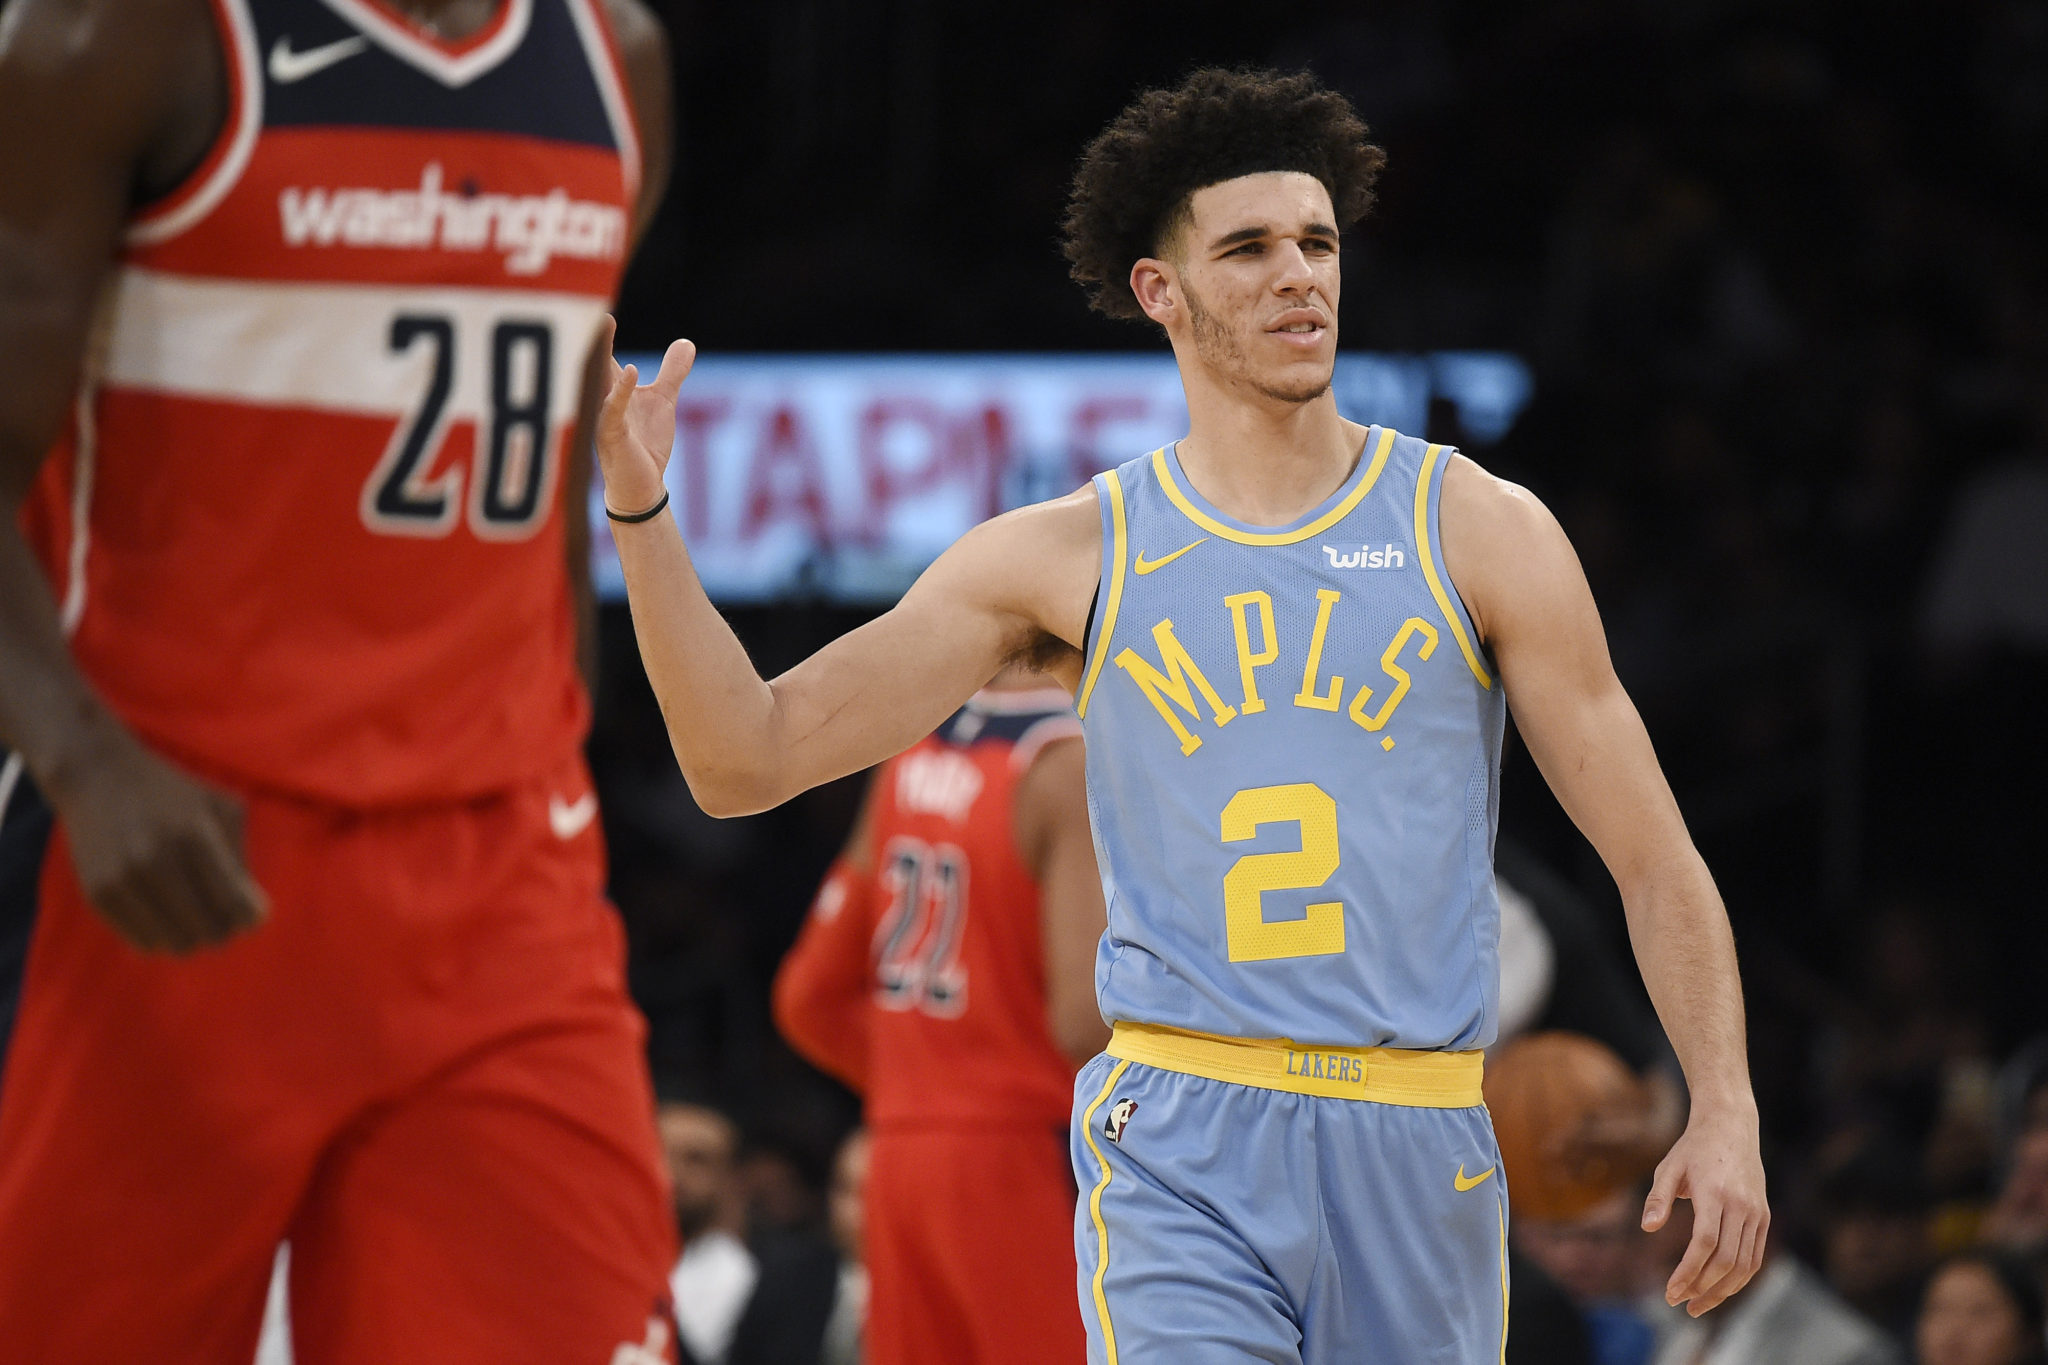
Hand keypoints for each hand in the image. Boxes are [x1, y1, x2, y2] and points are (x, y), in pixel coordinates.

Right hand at [44, 727, 267, 953]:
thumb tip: (253, 916)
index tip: (252, 914)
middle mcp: (155, 860)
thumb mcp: (220, 807)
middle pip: (208, 930)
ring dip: (193, 936)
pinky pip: (143, 941)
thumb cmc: (172, 793)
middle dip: (224, 930)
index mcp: (193, 835)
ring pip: (176, 943)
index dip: (250, 918)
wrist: (98, 777)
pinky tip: (166, 915)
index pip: (233, 903)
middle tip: (223, 915)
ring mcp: (123, 879)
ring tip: (195, 915)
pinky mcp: (99, 894)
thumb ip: (239, 858)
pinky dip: (162, 935)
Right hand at [594, 315, 694, 514]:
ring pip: (598, 383)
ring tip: (601, 329)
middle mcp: (601, 400)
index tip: (600, 305)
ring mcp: (603, 418)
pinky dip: (620, 392)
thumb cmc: (645, 444)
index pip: (603, 353)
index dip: (602, 332)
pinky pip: (612, 411)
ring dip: (598, 358)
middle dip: (593, 337)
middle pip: (595, 362)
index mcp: (611, 388)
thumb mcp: (662, 401)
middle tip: (593, 308)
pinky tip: (629, 371)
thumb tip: (686, 342)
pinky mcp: (613, 438)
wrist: (642, 486)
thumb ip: (672, 372)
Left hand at [1643, 1103, 1769, 1315]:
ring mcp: (1756, 1212)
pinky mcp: (1764, 1217)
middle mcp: (1741, 1205)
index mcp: (1715, 1192)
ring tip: (1696, 1304)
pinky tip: (1719, 1289)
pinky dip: (1739, 1278)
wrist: (1731, 1126)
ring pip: (1744, 1264)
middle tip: (1678, 1303)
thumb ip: (1657, 1198)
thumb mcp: (1668, 1167)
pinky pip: (1755, 1257)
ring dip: (1721, 1290)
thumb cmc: (1693, 1148)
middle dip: (1702, 1287)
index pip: (1705, 1242)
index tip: (1670, 1291)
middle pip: (1726, 1260)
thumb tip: (1647, 1228)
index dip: (1688, 1271)